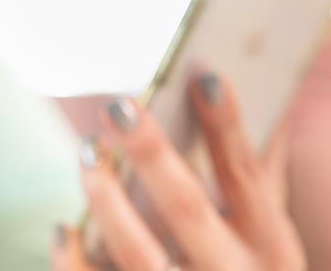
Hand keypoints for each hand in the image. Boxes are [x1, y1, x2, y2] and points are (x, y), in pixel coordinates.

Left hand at [53, 74, 304, 270]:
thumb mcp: (267, 237)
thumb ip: (258, 176)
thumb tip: (247, 95)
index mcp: (269, 245)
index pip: (245, 175)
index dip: (227, 127)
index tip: (205, 78)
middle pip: (187, 208)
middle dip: (153, 154)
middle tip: (118, 107)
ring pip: (140, 253)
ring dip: (108, 199)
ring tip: (88, 151)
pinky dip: (74, 262)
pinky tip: (62, 228)